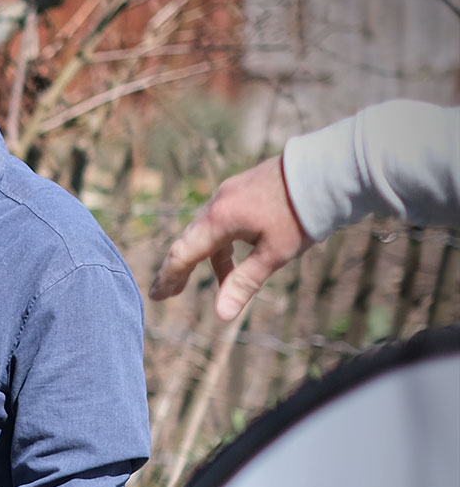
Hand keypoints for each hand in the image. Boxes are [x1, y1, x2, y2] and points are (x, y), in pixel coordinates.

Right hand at [150, 155, 313, 320]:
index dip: (168, 277)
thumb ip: (244, 282)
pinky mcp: (246, 188)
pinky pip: (225, 219)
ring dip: (209, 257)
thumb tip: (221, 316)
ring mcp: (232, 193)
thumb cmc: (301, 214)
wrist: (329, 170)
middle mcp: (218, 204)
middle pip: (191, 240)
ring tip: (222, 280)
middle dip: (181, 268)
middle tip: (172, 292)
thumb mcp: (274, 253)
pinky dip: (225, 241)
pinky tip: (241, 251)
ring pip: (210, 230)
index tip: (156, 296)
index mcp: (219, 220)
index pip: (183, 254)